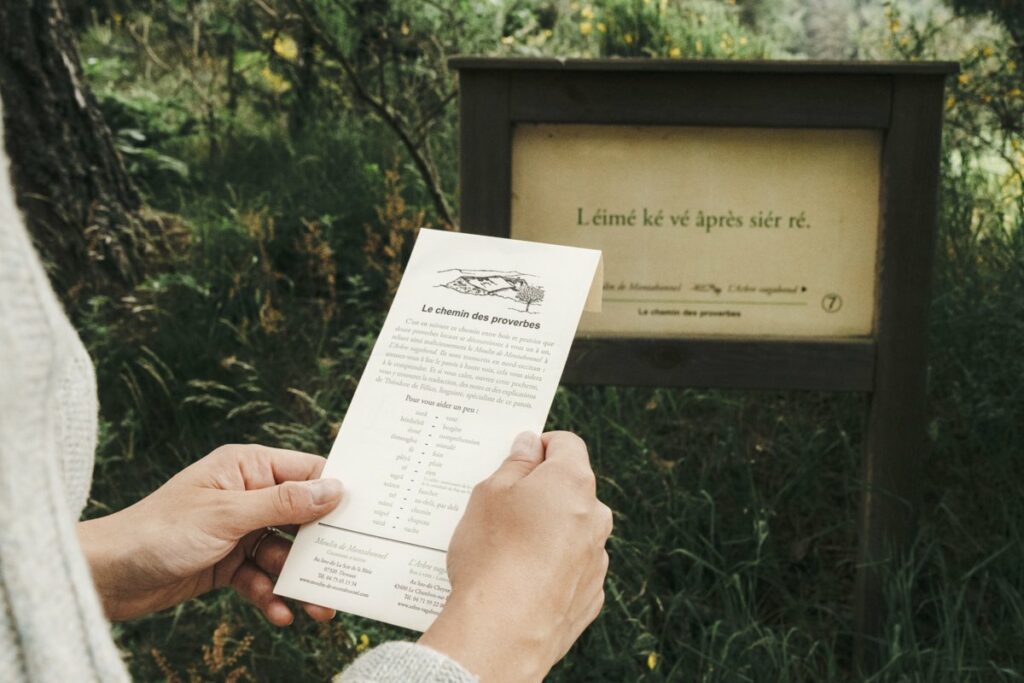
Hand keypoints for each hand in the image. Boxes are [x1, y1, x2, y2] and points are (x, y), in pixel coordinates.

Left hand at [78, 444, 343, 624]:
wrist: (106, 576)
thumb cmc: (160, 531)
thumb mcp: (228, 515)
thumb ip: (283, 503)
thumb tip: (334, 489)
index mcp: (247, 467)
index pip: (306, 472)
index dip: (337, 492)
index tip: (369, 515)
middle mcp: (247, 495)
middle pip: (301, 518)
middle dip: (322, 547)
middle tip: (350, 569)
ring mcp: (238, 530)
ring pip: (284, 553)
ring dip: (299, 580)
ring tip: (320, 608)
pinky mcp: (228, 562)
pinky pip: (261, 577)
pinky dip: (270, 595)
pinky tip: (279, 614)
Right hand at [419, 431, 611, 681]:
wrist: (502, 632)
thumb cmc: (492, 554)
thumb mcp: (488, 494)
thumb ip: (515, 464)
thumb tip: (530, 445)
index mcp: (573, 482)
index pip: (566, 443)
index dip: (539, 447)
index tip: (516, 460)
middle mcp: (596, 516)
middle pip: (571, 488)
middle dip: (542, 492)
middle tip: (503, 510)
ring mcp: (597, 558)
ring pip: (573, 529)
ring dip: (548, 531)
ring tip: (507, 552)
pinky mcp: (591, 595)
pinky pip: (572, 567)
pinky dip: (552, 567)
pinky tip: (521, 581)